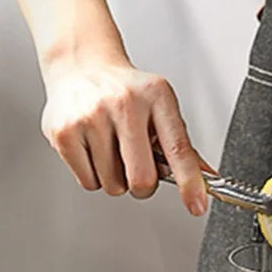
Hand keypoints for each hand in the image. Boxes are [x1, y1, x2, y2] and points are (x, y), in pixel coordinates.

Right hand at [40, 59, 211, 214]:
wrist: (82, 65)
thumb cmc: (126, 92)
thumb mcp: (160, 107)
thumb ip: (183, 147)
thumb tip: (206, 181)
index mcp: (156, 96)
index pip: (178, 150)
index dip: (189, 183)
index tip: (197, 205)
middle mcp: (124, 103)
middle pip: (142, 179)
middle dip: (143, 186)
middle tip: (137, 168)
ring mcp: (91, 117)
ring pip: (113, 186)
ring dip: (115, 179)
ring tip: (111, 148)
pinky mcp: (64, 132)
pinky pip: (89, 183)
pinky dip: (94, 176)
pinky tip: (93, 148)